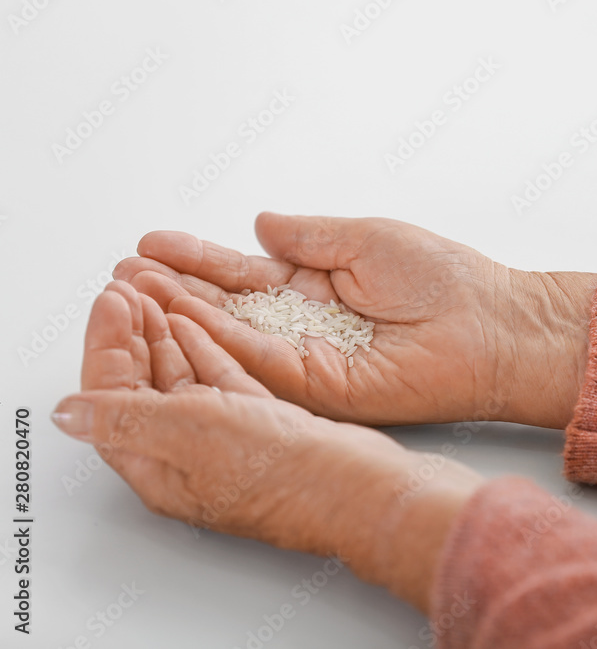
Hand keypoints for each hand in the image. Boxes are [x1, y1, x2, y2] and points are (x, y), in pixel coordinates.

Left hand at [53, 281, 481, 611]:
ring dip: (165, 333)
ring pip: (183, 376)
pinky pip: (221, 378)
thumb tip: (66, 414)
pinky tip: (196, 322)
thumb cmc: (279, 472)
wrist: (353, 485)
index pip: (111, 395)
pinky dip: (205, 348)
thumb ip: (124, 416)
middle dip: (132, 333)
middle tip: (129, 286)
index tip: (111, 298)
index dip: (106, 344)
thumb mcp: (187, 434)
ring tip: (154, 293)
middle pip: (143, 383)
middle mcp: (186, 453)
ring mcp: (225, 438)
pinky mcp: (261, 423)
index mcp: (157, 463)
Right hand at [113, 213, 596, 428]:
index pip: (246, 272)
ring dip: (184, 315)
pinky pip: (262, 364)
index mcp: (320, 284)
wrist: (491, 325)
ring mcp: (312, 358)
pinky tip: (181, 319)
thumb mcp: (365, 237)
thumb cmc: (444, 279)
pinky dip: (221, 342)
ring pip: (236, 338)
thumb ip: (308, 235)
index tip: (154, 244)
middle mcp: (309, 324)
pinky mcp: (322, 389)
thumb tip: (259, 223)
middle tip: (125, 272)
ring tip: (134, 290)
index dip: (200, 258)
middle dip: (176, 289)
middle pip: (230, 307)